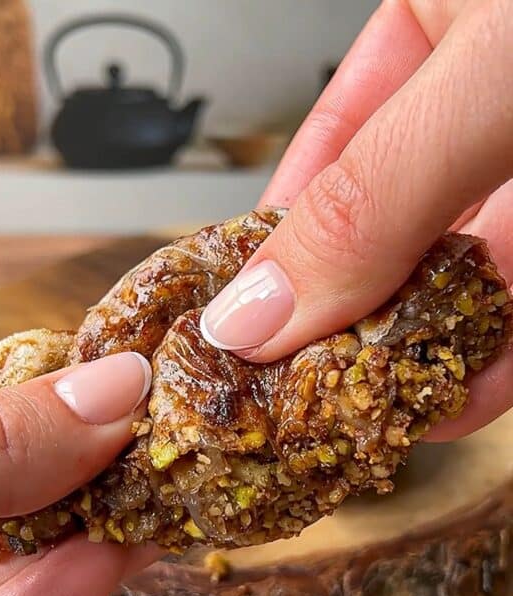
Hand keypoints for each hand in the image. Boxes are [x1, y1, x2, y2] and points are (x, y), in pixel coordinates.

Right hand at [201, 0, 512, 439]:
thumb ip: (372, 197)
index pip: (331, 141)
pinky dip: (501, 349)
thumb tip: (258, 313)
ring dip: (423, 348)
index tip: (248, 318)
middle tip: (301, 389)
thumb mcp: (482, 85)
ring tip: (374, 414)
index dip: (283, 236)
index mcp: (438, 14)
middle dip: (349, 312)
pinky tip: (465, 393)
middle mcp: (484, 91)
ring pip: (463, 267)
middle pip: (391, 220)